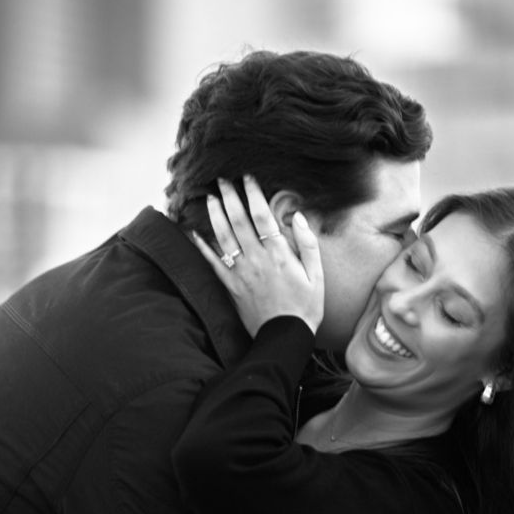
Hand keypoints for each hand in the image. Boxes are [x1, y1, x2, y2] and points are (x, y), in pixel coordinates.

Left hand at [191, 175, 323, 336]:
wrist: (284, 336)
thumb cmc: (305, 307)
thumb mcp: (317, 276)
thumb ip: (308, 244)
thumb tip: (300, 217)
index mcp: (279, 255)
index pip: (263, 217)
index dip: (254, 194)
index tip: (248, 178)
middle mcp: (257, 260)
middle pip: (239, 222)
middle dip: (230, 197)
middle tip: (222, 180)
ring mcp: (241, 273)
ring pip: (224, 238)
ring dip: (215, 216)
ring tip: (211, 198)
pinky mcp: (231, 286)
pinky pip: (214, 263)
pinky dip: (203, 247)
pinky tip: (195, 233)